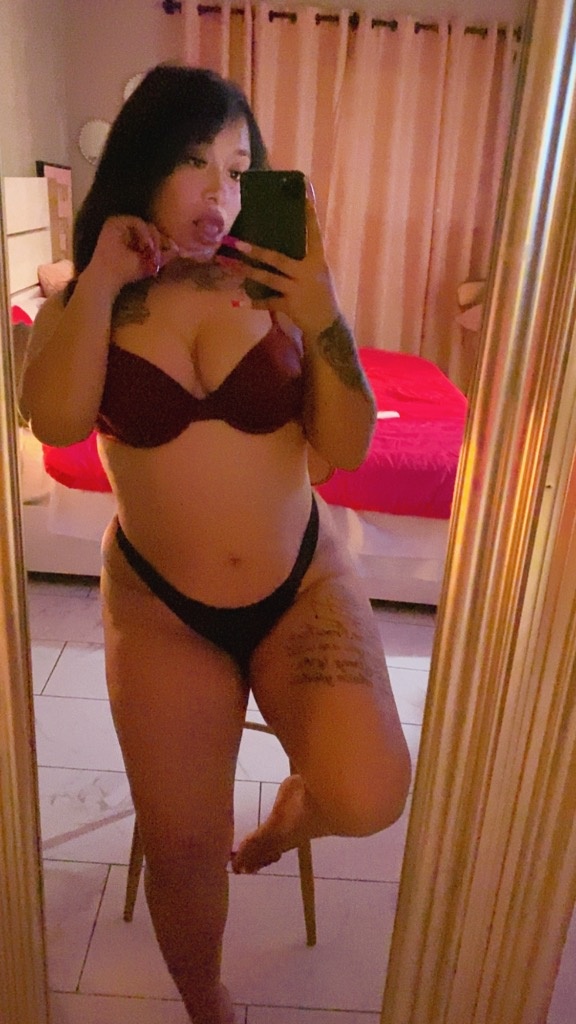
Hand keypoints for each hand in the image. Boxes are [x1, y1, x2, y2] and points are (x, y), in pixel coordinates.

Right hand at [84, 215, 177, 292]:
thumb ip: (165, 256)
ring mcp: (122, 225)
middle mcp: (130, 230)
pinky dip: (144, 233)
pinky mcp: (115, 222)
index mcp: (137, 239)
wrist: (108, 276)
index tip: (174, 250)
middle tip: (159, 256)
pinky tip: (146, 246)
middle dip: (160, 241)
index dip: (165, 241)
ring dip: (153, 238)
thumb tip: (179, 249)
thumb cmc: (127, 273)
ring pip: (146, 225)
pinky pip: (137, 222)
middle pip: (153, 228)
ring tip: (152, 252)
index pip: (156, 235)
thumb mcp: (151, 264)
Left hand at [232, 188, 340, 336]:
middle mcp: (307, 273)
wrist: (327, 325)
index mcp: (317, 261)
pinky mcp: (290, 306)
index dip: (309, 213)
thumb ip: (304, 257)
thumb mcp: (318, 273)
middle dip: (255, 251)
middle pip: (278, 258)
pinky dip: (252, 303)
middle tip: (235, 241)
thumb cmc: (320, 295)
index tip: (304, 191)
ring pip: (267, 278)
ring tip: (228, 263)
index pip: (313, 232)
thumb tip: (286, 239)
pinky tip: (236, 301)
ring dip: (246, 271)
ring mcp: (297, 290)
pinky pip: (267, 302)